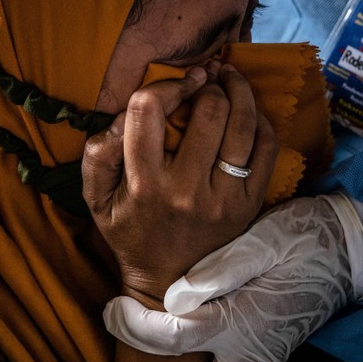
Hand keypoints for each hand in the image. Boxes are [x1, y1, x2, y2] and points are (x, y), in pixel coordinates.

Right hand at [83, 64, 278, 306]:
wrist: (168, 283)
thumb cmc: (130, 232)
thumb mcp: (96, 198)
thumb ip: (98, 153)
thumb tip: (121, 115)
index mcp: (143, 183)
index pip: (148, 110)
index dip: (165, 84)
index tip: (175, 82)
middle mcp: (186, 189)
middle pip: (208, 111)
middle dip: (208, 84)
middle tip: (206, 78)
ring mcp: (223, 198)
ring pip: (242, 125)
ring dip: (240, 91)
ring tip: (230, 80)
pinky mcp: (249, 205)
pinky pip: (266, 150)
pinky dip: (261, 122)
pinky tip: (249, 112)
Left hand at [104, 193, 362, 361]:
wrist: (346, 244)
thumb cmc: (302, 237)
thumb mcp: (263, 239)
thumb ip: (220, 269)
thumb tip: (175, 300)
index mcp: (243, 319)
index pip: (175, 336)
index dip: (135, 328)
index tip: (110, 311)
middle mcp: (254, 349)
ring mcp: (269, 359)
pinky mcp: (278, 357)